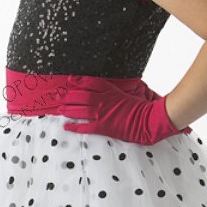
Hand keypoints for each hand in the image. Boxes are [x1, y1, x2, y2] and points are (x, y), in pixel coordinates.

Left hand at [58, 75, 191, 144]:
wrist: (148, 120)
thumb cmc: (141, 108)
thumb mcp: (129, 93)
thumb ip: (116, 91)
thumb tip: (105, 91)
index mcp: (111, 90)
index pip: (91, 82)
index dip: (79, 80)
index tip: (70, 80)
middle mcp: (103, 100)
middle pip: (81, 95)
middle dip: (67, 95)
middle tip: (58, 96)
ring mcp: (102, 113)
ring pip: (79, 109)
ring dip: (68, 109)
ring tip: (59, 109)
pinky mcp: (103, 126)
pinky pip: (85, 126)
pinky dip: (74, 126)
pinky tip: (67, 126)